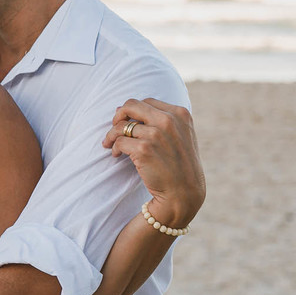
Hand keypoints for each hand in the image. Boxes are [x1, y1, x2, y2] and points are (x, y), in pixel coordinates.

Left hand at [102, 98, 205, 226]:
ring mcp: (156, 134)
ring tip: (111, 145)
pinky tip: (117, 155)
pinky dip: (114, 148)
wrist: (184, 192)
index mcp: (179, 114)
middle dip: (118, 116)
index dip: (133, 112)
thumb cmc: (179, 165)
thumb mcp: (181, 136)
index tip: (127, 123)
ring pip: (121, 125)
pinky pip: (119, 141)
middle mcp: (168, 121)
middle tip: (114, 128)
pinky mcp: (144, 149)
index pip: (147, 102)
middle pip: (131, 105)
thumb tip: (121, 108)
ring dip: (112, 135)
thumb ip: (160, 121)